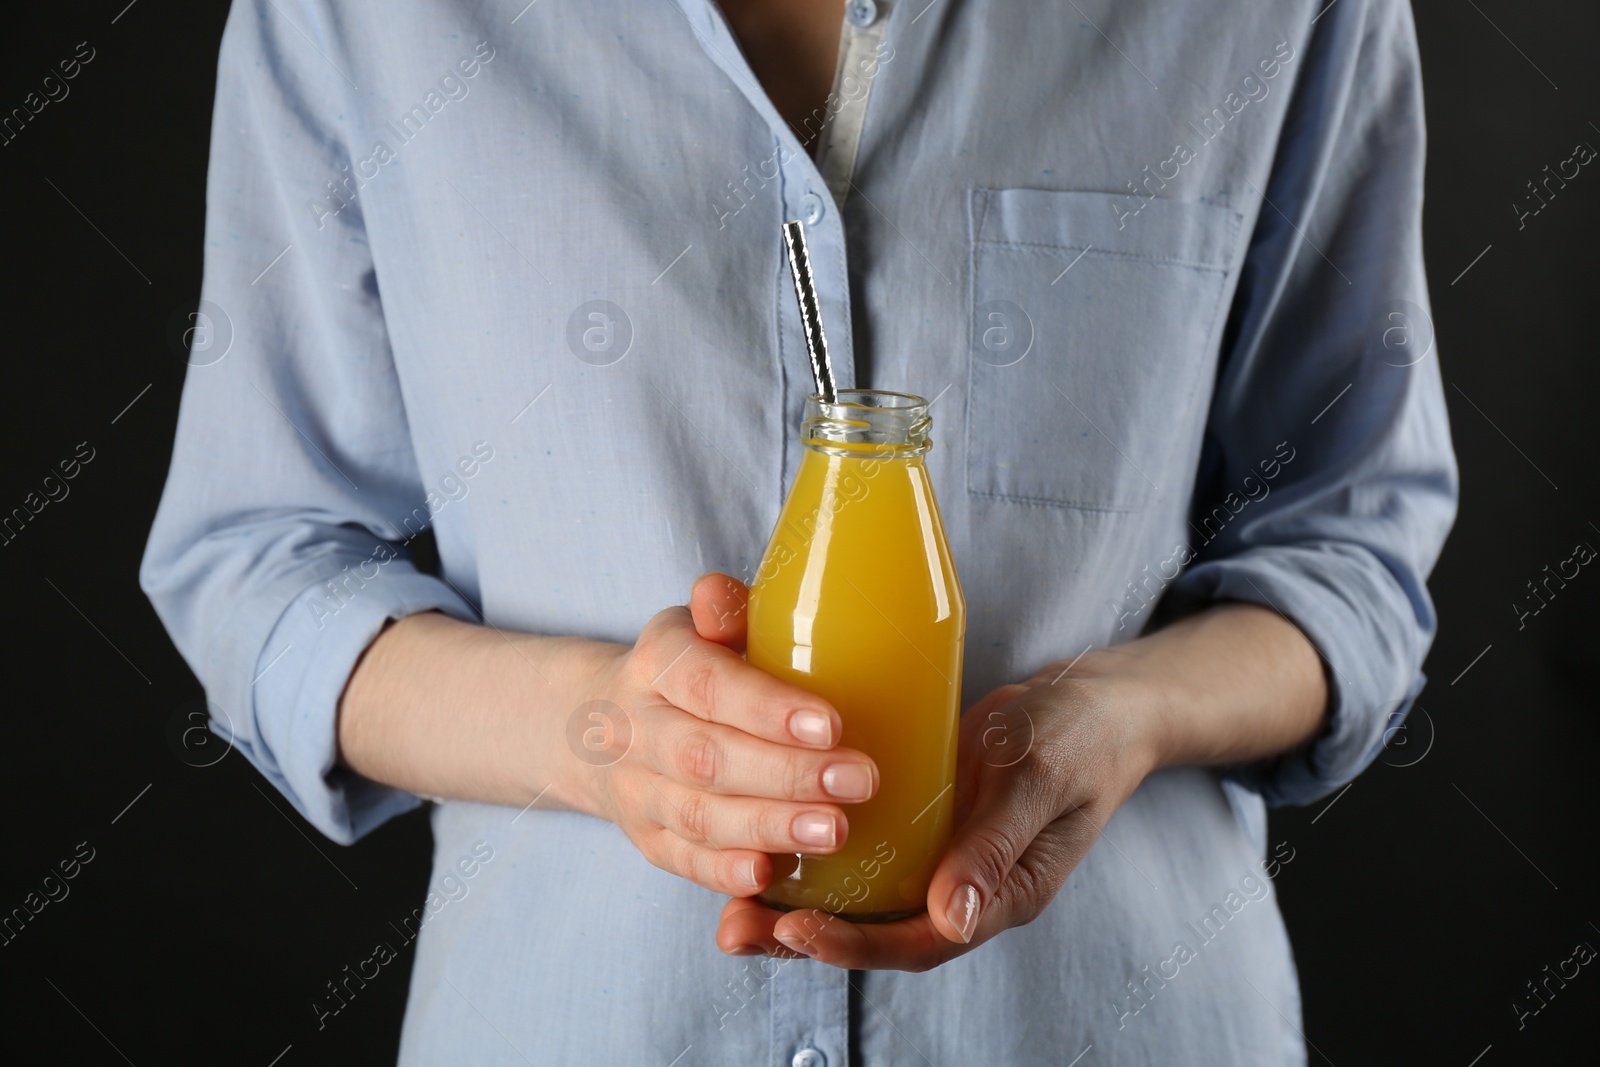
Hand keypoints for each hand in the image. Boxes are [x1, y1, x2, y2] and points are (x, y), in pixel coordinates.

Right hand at [575, 574, 880, 899]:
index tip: (832, 723)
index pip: (706, 684)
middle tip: (859, 781)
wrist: (598, 724)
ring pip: (699, 816)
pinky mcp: (648, 840)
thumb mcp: (700, 626)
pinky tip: (774, 875)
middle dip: (787, 774)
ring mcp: (638, 791)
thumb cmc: (689, 668)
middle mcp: (637, 729)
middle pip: (707, 758)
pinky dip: (727, 872)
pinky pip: (685, 862)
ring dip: (770, 827)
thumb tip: (719, 594)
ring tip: (835, 830)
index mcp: (656, 663)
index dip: (765, 707)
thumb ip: (724, 610)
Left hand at [714, 648, 1161, 966]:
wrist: (1097, 704)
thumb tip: (953, 919)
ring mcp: (938, 857)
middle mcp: (962, 887)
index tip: (792, 928)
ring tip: (730, 903)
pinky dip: (815, 852)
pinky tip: (764, 835)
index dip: (854, 944)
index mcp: (1001, 895)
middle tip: (734, 929)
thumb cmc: (1079, 737)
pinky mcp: (918, 823)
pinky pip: (863, 853)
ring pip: (860, 898)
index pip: (920, 942)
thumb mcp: (1040, 780)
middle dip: (803, 937)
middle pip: (876, 932)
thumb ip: (998, 845)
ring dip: (797, 902)